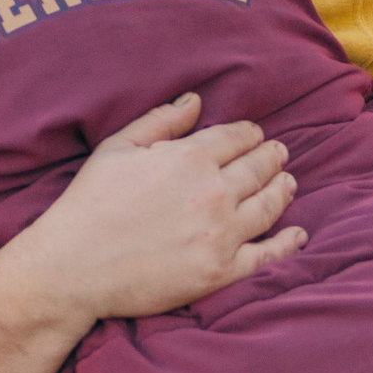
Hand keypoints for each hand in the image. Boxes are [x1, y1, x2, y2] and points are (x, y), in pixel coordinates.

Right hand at [9, 92, 304, 327]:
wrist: (75, 266)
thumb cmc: (90, 204)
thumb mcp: (118, 149)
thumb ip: (162, 122)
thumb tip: (195, 101)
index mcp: (190, 157)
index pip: (237, 138)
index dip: (250, 135)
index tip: (255, 136)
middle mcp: (214, 192)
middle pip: (259, 168)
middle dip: (272, 158)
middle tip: (280, 155)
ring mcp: (221, 233)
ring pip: (269, 206)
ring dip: (283, 190)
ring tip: (289, 183)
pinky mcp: (221, 270)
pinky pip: (267, 254)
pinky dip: (287, 243)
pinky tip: (297, 235)